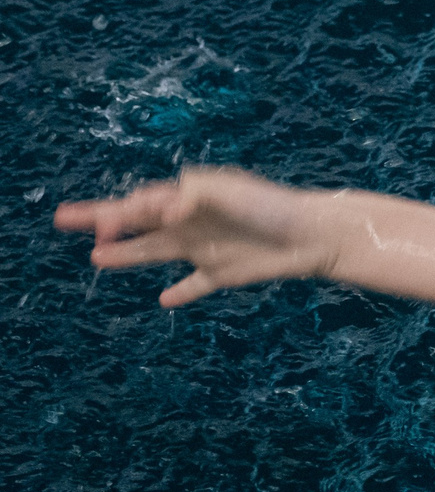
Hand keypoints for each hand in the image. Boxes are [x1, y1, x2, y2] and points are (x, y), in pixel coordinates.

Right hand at [55, 168, 338, 307]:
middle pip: (136, 223)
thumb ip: (194, 195)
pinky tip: (163, 301)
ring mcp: (205, 248)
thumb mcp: (230, 191)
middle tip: (63, 219)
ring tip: (96, 259)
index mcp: (187, 198)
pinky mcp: (225, 272)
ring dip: (128, 255)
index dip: (115, 214)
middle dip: (101, 222)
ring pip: (155, 252)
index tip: (102, 226)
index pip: (139, 204)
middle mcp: (190, 222)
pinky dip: (181, 292)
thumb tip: (165, 211)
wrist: (314, 234)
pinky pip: (195, 284)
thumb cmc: (271, 206)